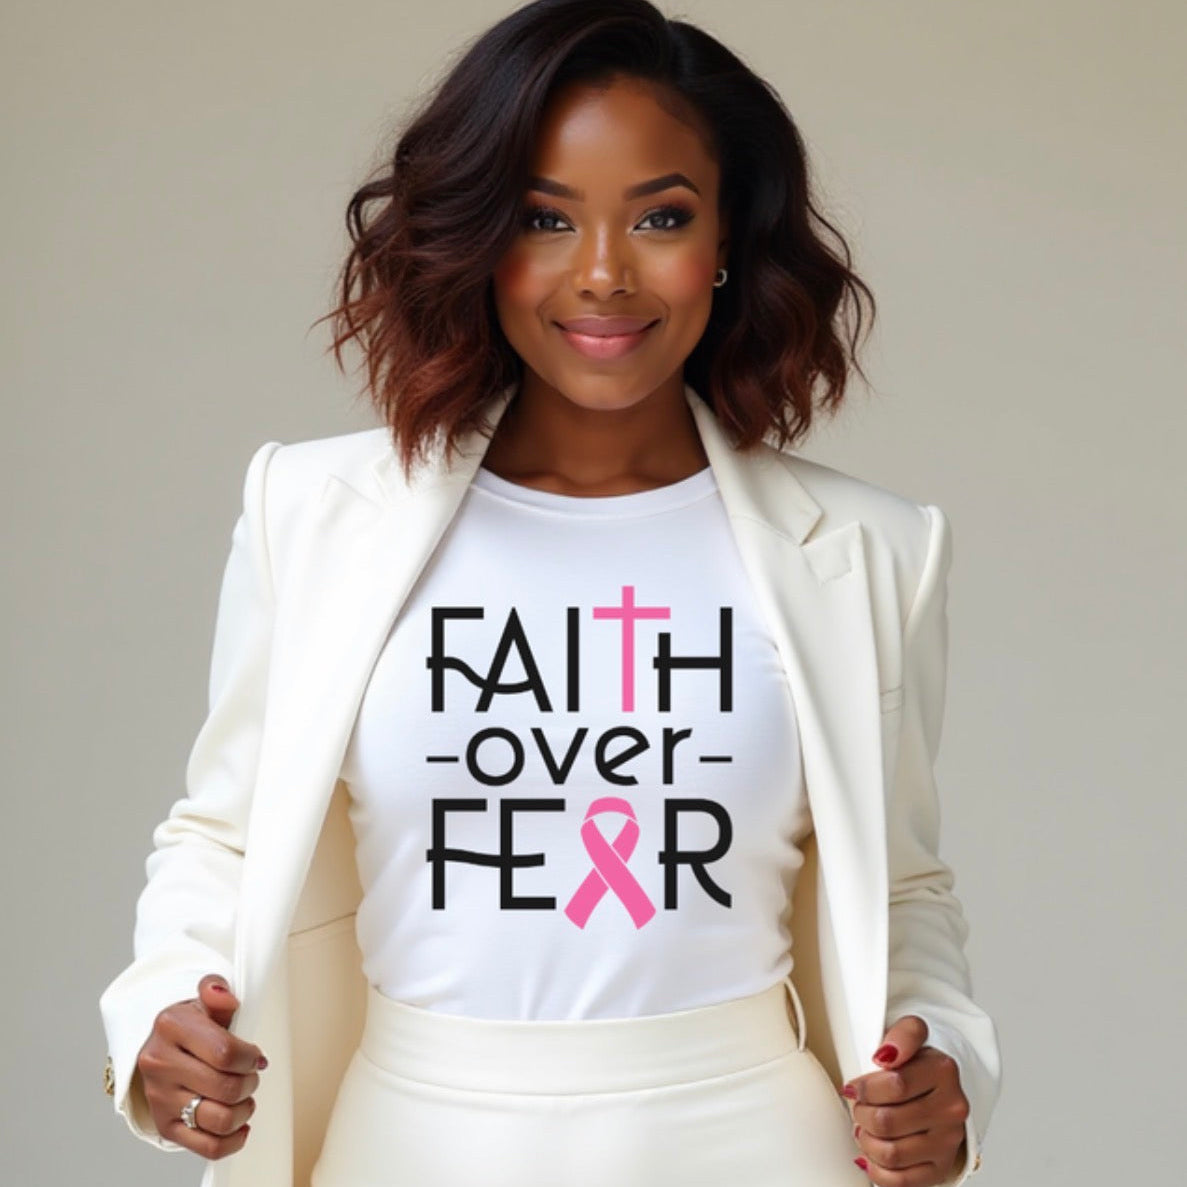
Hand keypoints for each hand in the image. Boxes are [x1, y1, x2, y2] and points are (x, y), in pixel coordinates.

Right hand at [135, 974, 266, 1158]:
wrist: (156, 1046)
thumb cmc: (189, 1024)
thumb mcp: (202, 1000)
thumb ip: (215, 990)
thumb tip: (225, 996)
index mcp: (172, 1026)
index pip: (225, 1052)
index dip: (250, 1058)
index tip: (256, 1057)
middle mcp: (160, 1063)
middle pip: (226, 1087)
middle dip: (249, 1082)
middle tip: (251, 1075)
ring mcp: (160, 1097)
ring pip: (218, 1119)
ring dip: (243, 1111)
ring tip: (245, 1098)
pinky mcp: (165, 1125)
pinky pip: (206, 1146)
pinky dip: (231, 1140)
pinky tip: (240, 1126)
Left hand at [842, 1015, 969, 1186]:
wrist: (942, 1089)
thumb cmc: (918, 1063)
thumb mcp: (910, 1034)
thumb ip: (902, 1035)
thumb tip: (885, 1055)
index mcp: (944, 1071)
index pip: (894, 1085)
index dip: (864, 1088)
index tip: (854, 1087)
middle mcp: (951, 1109)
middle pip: (887, 1121)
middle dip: (862, 1113)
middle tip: (859, 1106)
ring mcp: (948, 1142)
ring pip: (891, 1153)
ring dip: (866, 1140)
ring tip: (864, 1127)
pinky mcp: (940, 1168)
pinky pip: (900, 1181)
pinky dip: (877, 1168)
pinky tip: (872, 1152)